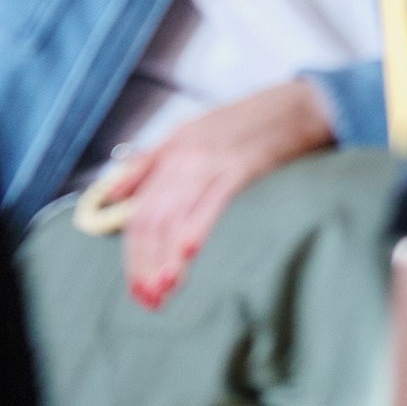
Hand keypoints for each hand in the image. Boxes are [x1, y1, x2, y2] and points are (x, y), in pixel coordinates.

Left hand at [105, 80, 332, 305]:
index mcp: (170, 151)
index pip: (140, 210)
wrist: (294, 105)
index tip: (136, 287)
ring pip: (175, 213)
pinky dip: (196, 226)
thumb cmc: (242, 123)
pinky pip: (212, 200)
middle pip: (152, 216)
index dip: (133, 252)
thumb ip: (149, 164)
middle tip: (148, 299)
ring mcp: (210, 162)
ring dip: (166, 257)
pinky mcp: (239, 168)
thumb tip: (112, 194)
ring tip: (162, 290)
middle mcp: (183, 157)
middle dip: (145, 262)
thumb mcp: (188, 133)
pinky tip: (188, 253)